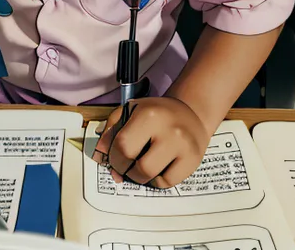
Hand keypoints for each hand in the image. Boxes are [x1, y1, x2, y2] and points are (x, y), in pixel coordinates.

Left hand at [92, 97, 210, 187]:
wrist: (190, 113)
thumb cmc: (156, 114)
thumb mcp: (131, 111)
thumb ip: (112, 130)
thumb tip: (100, 155)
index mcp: (148, 114)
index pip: (122, 146)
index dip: (113, 158)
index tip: (114, 159)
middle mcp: (168, 129)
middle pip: (136, 166)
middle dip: (124, 170)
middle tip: (124, 167)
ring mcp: (183, 146)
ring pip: (151, 178)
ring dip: (139, 178)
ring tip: (139, 167)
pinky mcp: (193, 160)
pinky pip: (167, 183)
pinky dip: (156, 181)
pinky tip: (156, 168)